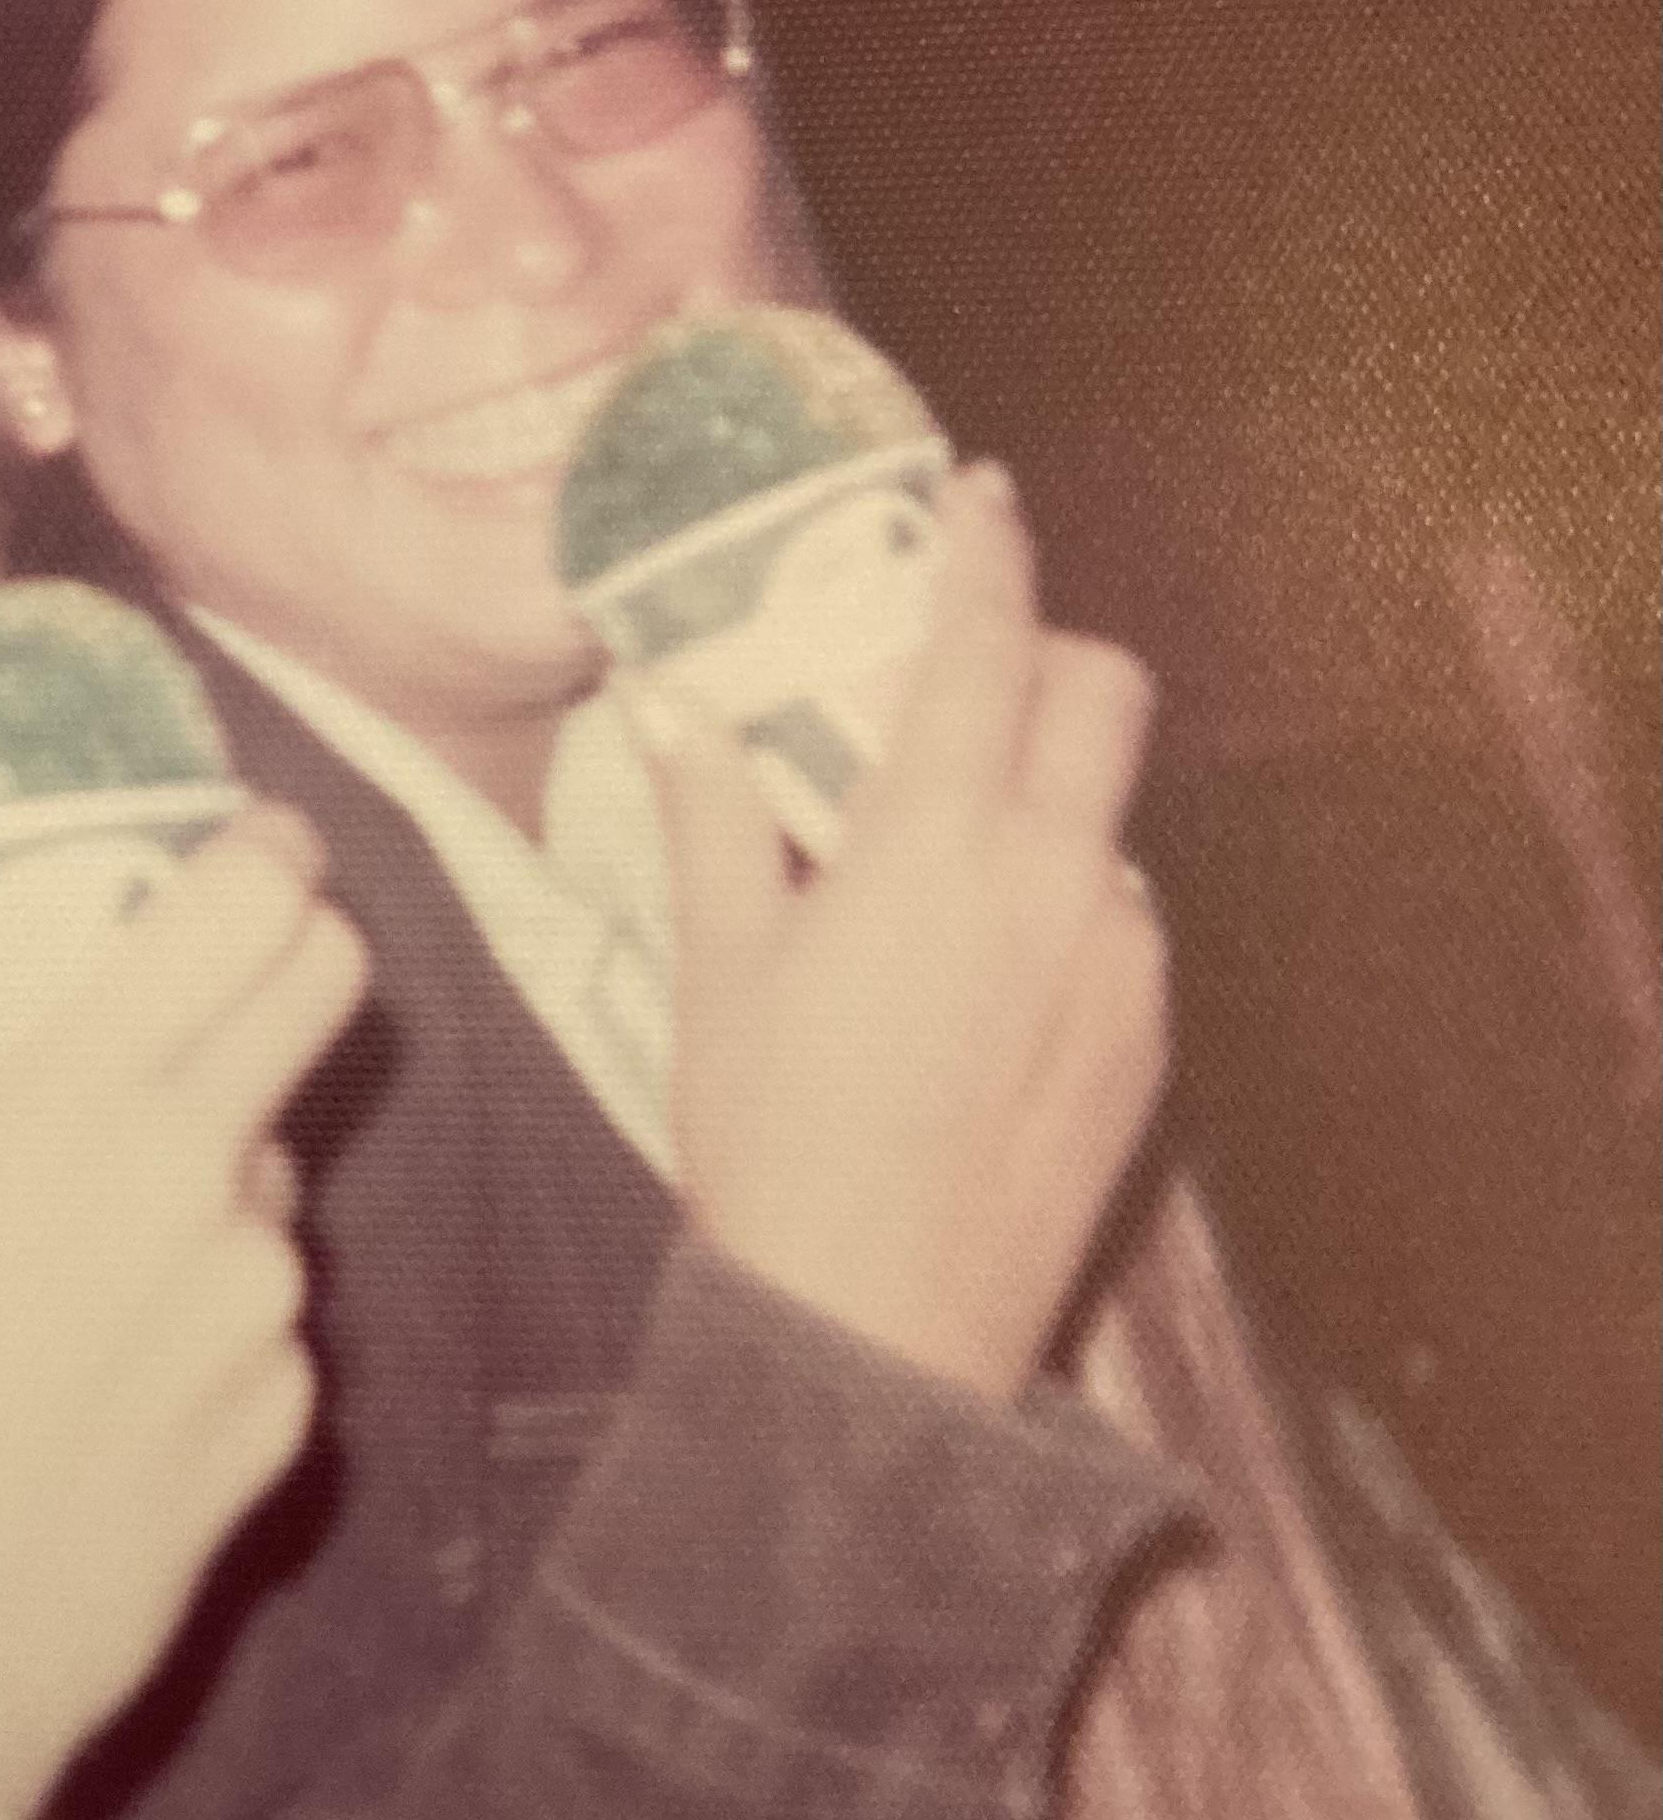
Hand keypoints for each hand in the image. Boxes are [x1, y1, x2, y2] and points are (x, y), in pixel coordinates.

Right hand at [0, 807, 366, 1819]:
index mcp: (73, 1104)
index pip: (249, 910)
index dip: (270, 857)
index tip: (255, 850)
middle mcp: (200, 1180)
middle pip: (327, 994)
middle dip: (292, 963)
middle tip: (215, 997)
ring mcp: (265, 1306)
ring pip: (279, 1181)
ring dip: (216, 1186)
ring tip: (89, 1272)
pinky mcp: (290, 1420)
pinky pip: (271, 1323)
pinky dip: (213, 1323)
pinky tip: (109, 1391)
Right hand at [636, 462, 1167, 1400]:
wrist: (874, 1323)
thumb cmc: (772, 1140)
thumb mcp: (719, 970)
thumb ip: (715, 821)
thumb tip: (672, 711)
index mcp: (935, 842)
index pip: (984, 643)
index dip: (984, 551)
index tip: (977, 496)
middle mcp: (1054, 878)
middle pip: (1103, 692)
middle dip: (1047, 656)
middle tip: (968, 684)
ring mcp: (1119, 959)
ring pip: (1112, 813)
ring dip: (1050, 796)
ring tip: (953, 872)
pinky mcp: (1149, 1038)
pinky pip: (1122, 920)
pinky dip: (1066, 905)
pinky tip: (988, 980)